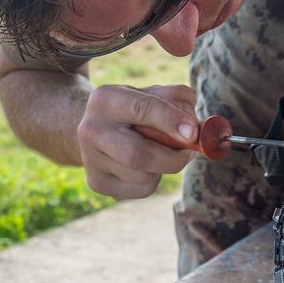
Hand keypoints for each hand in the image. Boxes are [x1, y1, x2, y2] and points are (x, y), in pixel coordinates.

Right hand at [77, 84, 198, 199]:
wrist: (101, 128)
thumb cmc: (137, 108)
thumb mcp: (156, 92)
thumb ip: (179, 101)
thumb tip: (193, 130)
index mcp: (105, 99)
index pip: (142, 108)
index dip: (171, 121)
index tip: (193, 133)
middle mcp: (91, 129)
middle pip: (137, 155)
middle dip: (172, 158)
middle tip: (190, 152)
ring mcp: (90, 159)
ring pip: (143, 176)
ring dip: (164, 168)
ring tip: (161, 152)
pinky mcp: (98, 183)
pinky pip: (141, 190)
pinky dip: (155, 179)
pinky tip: (147, 166)